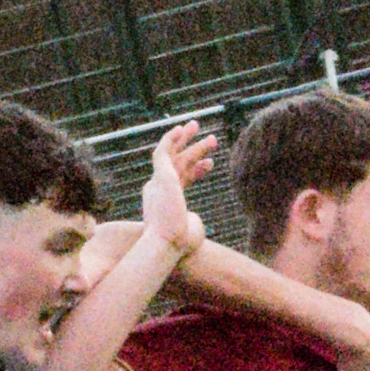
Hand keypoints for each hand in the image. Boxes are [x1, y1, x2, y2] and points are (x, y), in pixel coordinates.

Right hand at [142, 119, 214, 255]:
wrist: (167, 244)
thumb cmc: (181, 245)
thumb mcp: (191, 232)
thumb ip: (192, 222)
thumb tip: (192, 219)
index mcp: (165, 203)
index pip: (181, 180)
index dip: (196, 170)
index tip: (211, 163)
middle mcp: (158, 191)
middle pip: (177, 165)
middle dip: (192, 150)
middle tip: (209, 139)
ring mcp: (158, 183)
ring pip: (172, 156)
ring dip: (185, 140)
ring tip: (199, 125)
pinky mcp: (160, 177)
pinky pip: (161, 153)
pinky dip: (169, 139)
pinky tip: (181, 129)